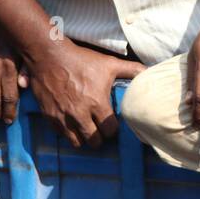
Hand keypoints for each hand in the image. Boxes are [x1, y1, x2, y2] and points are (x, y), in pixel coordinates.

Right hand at [25, 40, 143, 147]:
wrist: (49, 56)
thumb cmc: (81, 60)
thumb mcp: (110, 63)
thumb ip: (132, 70)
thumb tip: (149, 72)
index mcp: (97, 103)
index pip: (110, 130)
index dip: (113, 129)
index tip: (111, 125)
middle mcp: (80, 114)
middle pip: (94, 141)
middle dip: (99, 138)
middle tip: (100, 132)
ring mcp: (63, 117)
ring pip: (77, 142)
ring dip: (83, 138)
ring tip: (86, 131)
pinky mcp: (50, 116)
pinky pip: (61, 135)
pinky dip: (67, 133)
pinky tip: (71, 124)